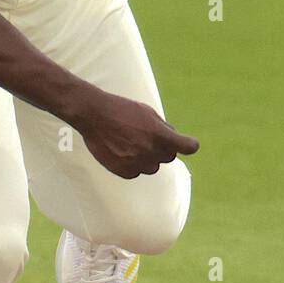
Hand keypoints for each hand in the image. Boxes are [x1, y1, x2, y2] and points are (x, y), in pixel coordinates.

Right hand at [75, 91, 199, 179]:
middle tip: (147, 136)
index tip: (189, 144)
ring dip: (147, 158)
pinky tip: (122, 150)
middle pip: (169, 156)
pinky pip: (136, 172)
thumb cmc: (122, 109)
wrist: (94, 115)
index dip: (189, 145)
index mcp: (160, 135)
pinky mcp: (124, 171)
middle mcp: (151, 151)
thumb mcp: (147, 112)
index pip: (188, 147)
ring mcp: (137, 163)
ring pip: (153, 167)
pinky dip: (132, 164)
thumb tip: (174, 139)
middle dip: (163, 148)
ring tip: (131, 143)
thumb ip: (163, 127)